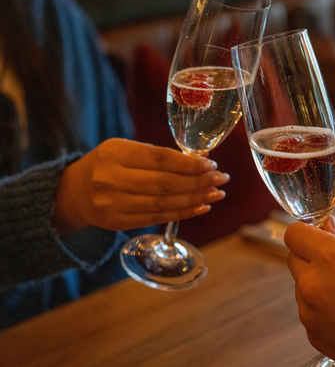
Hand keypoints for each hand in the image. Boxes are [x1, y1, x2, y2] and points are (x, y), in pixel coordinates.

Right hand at [53, 138, 229, 234]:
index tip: (211, 164)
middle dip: (198, 182)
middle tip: (221, 179)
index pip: (160, 159)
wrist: (75, 191)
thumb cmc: (108, 164)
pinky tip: (200, 207)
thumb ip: (157, 155)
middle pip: (165, 184)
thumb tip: (199, 161)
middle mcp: (111, 179)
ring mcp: (113, 204)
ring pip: (164, 204)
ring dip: (195, 199)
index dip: (189, 164)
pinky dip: (182, 213)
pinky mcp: (118, 223)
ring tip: (216, 194)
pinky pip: (157, 219)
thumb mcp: (124, 148)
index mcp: (115, 153)